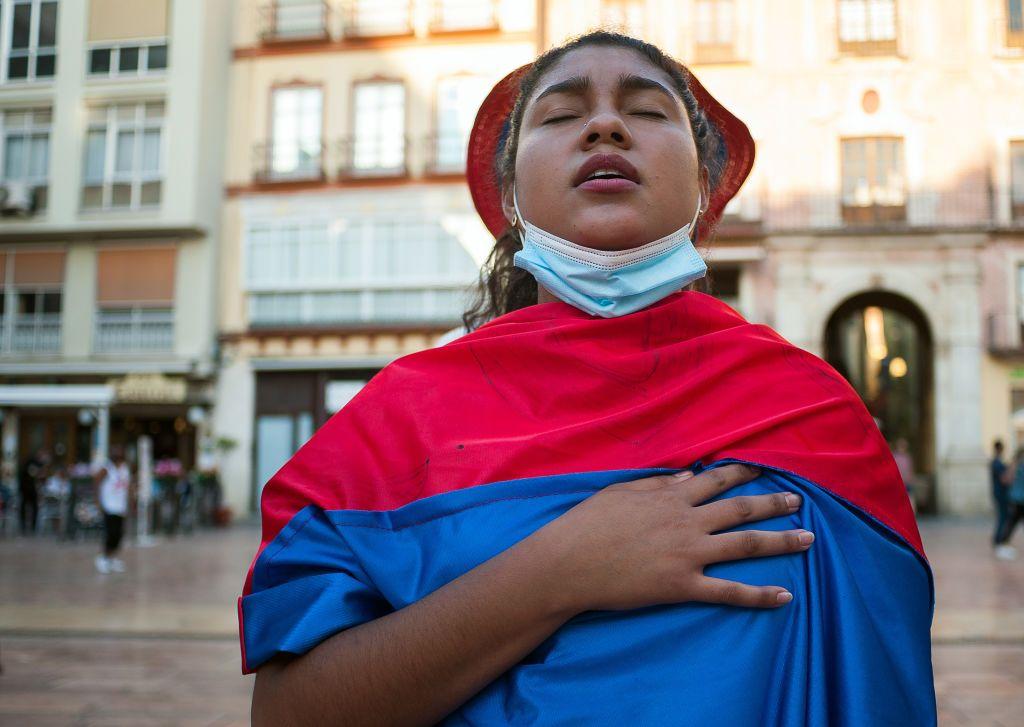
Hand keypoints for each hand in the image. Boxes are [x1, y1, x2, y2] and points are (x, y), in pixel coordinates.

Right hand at [539, 464, 812, 613]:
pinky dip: (760, 595)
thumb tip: (685, 476)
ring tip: (808, 539)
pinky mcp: (683, 586)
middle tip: (798, 500)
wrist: (570, 563)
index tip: (763, 469)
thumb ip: (656, 484)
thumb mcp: (620, 492)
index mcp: (670, 497)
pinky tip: (785, 596)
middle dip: (772, 503)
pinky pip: (729, 592)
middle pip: (740, 509)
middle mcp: (686, 522)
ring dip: (780, 541)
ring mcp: (688, 554)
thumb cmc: (588, 524)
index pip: (715, 480)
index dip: (742, 473)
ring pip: (745, 545)